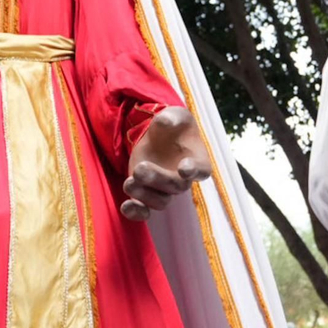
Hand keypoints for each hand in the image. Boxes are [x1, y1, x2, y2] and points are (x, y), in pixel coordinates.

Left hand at [121, 106, 210, 221]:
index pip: (201, 169)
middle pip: (175, 187)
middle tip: (140, 170)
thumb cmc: (172, 125)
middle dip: (157, 179)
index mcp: (196, 159)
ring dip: (143, 195)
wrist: (158, 135)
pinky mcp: (147, 192)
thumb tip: (165, 121)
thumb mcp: (173, 116)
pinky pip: (145, 210)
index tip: (184, 168)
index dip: (194, 171)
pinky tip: (126, 207)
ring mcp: (164, 188)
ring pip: (160, 201)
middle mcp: (183, 179)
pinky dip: (136, 212)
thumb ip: (171, 118)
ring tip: (128, 182)